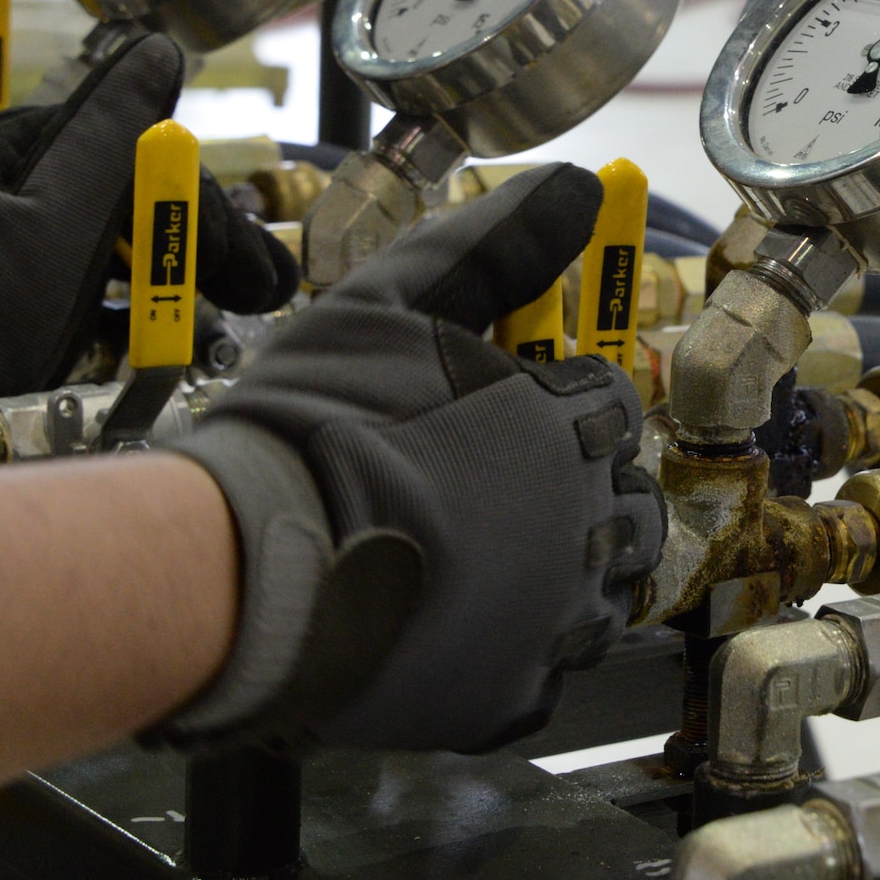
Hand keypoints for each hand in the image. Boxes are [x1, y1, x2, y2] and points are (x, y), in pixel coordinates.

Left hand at [0, 33, 298, 430]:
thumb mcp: (58, 217)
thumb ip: (110, 134)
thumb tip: (159, 50)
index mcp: (38, 142)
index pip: (150, 153)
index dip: (203, 212)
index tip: (238, 271)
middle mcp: (35, 168)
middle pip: (144, 187)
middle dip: (202, 238)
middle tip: (247, 292)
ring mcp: (31, 216)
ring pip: (133, 221)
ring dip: (185, 258)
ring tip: (229, 301)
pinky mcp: (29, 262)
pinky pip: (107, 256)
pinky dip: (147, 278)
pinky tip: (175, 306)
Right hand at [155, 163, 665, 754]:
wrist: (255, 563)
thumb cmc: (320, 424)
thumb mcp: (397, 301)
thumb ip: (491, 242)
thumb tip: (570, 184)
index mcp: (568, 427)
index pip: (605, 409)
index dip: (557, 406)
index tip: (504, 418)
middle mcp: (587, 523)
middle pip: (624, 507)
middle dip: (578, 495)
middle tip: (494, 496)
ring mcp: (555, 619)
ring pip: (603, 597)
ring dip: (562, 577)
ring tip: (488, 566)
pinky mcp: (511, 696)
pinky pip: (543, 681)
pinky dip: (515, 659)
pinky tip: (462, 632)